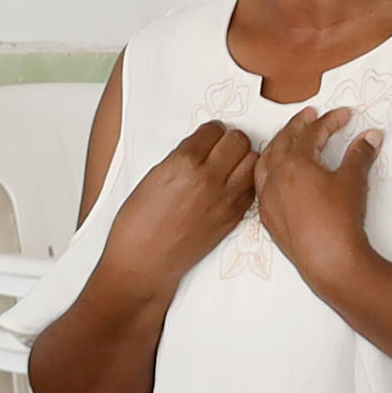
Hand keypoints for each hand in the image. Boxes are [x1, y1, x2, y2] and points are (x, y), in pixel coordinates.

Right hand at [103, 118, 260, 293]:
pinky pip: (251, 188)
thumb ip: (180, 158)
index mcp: (184, 162)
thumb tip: (200, 149)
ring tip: (229, 165)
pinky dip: (245, 182)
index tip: (207, 137)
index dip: (210, 132)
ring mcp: (224, 199)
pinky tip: (232, 186)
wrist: (145, 262)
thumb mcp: (154, 176)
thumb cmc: (138, 224)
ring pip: (252, 161)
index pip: (213, 130)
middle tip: (221, 147)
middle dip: (230, 140)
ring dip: (243, 159)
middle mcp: (209, 178)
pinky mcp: (233, 217)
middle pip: (238, 141)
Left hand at [256, 101, 378, 280]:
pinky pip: (261, 186)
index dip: (330, 121)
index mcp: (295, 164)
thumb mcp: (354, 181)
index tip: (344, 115)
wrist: (330, 261)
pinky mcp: (268, 218)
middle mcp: (275, 178)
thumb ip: (360, 154)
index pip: (312, 133)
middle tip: (311, 116)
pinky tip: (277, 175)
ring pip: (265, 162)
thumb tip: (370, 137)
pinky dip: (268, 172)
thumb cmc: (340, 220)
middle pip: (283, 141)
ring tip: (289, 140)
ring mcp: (268, 199)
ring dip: (278, 146)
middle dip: (298, 125)